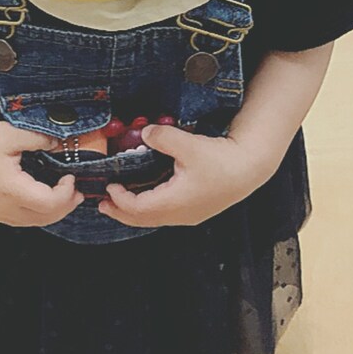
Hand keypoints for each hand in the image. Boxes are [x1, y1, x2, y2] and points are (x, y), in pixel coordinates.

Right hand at [0, 115, 83, 227]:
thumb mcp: (13, 133)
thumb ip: (41, 140)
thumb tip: (60, 143)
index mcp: (10, 190)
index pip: (49, 204)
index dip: (66, 194)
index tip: (71, 177)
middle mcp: (0, 208)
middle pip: (41, 219)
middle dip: (63, 207)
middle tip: (76, 193)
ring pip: (27, 222)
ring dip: (47, 212)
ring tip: (60, 197)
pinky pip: (13, 219)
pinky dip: (30, 212)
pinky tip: (35, 197)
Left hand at [97, 124, 265, 227]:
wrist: (249, 168)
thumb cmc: (222, 160)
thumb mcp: (189, 144)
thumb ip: (163, 138)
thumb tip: (145, 133)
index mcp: (175, 202)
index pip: (137, 208)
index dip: (119, 199)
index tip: (109, 186)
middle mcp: (180, 214)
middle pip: (143, 220)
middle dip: (120, 212)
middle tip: (103, 204)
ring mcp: (188, 215)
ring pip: (154, 219)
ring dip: (135, 211)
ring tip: (120, 202)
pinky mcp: (195, 210)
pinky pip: (165, 214)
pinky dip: (149, 208)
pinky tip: (146, 197)